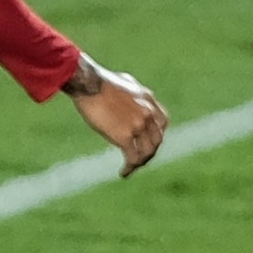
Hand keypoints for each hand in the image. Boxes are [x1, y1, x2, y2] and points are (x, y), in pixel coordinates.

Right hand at [69, 56, 169, 172]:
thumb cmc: (99, 80)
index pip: (162, 123)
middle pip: (156, 140)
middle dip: (149, 152)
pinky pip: (133, 157)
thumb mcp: (124, 82)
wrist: (90, 83)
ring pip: (147, 151)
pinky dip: (130, 168)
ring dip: (140, 163)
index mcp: (148, 99)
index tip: (146, 142)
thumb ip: (131, 93)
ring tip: (130, 168)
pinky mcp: (125, 136)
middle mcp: (148, 113)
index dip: (156, 135)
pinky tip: (123, 172)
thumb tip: (125, 97)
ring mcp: (138, 125)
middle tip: (139, 160)